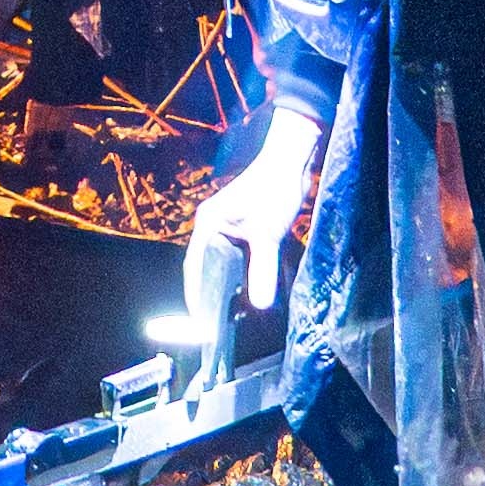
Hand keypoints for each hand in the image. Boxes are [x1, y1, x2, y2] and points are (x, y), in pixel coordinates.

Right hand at [193, 105, 317, 312]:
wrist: (290, 161)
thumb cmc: (274, 190)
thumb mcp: (268, 234)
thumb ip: (263, 269)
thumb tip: (260, 306)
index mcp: (208, 225)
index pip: (194, 267)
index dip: (196, 295)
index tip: (201, 322)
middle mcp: (212, 226)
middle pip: (206, 267)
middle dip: (212, 293)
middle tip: (219, 323)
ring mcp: (227, 226)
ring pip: (222, 262)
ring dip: (228, 283)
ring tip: (233, 312)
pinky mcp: (243, 227)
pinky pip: (236, 255)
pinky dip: (242, 272)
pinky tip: (252, 288)